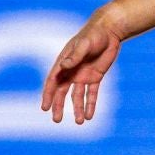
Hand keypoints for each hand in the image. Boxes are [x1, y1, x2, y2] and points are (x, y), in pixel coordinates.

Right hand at [42, 8, 125, 124]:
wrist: (109, 31)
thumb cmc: (94, 34)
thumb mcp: (84, 45)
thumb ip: (74, 56)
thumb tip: (63, 66)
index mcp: (64, 62)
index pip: (53, 81)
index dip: (48, 94)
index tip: (45, 107)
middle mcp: (71, 71)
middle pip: (62, 92)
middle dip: (59, 106)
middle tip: (56, 120)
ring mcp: (83, 75)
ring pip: (77, 96)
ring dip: (77, 108)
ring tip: (80, 122)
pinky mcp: (95, 77)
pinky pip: (92, 93)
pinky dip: (90, 104)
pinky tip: (90, 116)